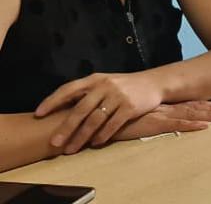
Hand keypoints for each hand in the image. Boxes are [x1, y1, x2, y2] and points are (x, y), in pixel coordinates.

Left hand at [35, 72, 164, 153]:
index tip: (39, 114)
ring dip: (81, 137)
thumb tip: (60, 110)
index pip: (68, 89)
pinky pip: (112, 124)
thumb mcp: (105, 83)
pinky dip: (102, 136)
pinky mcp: (130, 107)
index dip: (52, 101)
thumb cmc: (124, 86)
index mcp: (95, 79)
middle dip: (65, 128)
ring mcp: (118, 96)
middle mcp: (105, 86)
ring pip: (95, 120)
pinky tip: (95, 144)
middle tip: (54, 143)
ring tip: (71, 149)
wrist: (154, 83)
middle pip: (80, 109)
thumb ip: (86, 93)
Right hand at [111, 101, 210, 142]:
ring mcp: (160, 115)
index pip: (186, 104)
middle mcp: (163, 108)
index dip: (203, 104)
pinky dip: (192, 124)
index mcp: (160, 105)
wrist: (100, 115)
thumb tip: (153, 115)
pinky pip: (177, 125)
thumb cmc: (115, 116)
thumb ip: (144, 113)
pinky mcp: (154, 124)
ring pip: (190, 114)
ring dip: (209, 115)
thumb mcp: (134, 113)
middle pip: (193, 107)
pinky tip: (205, 126)